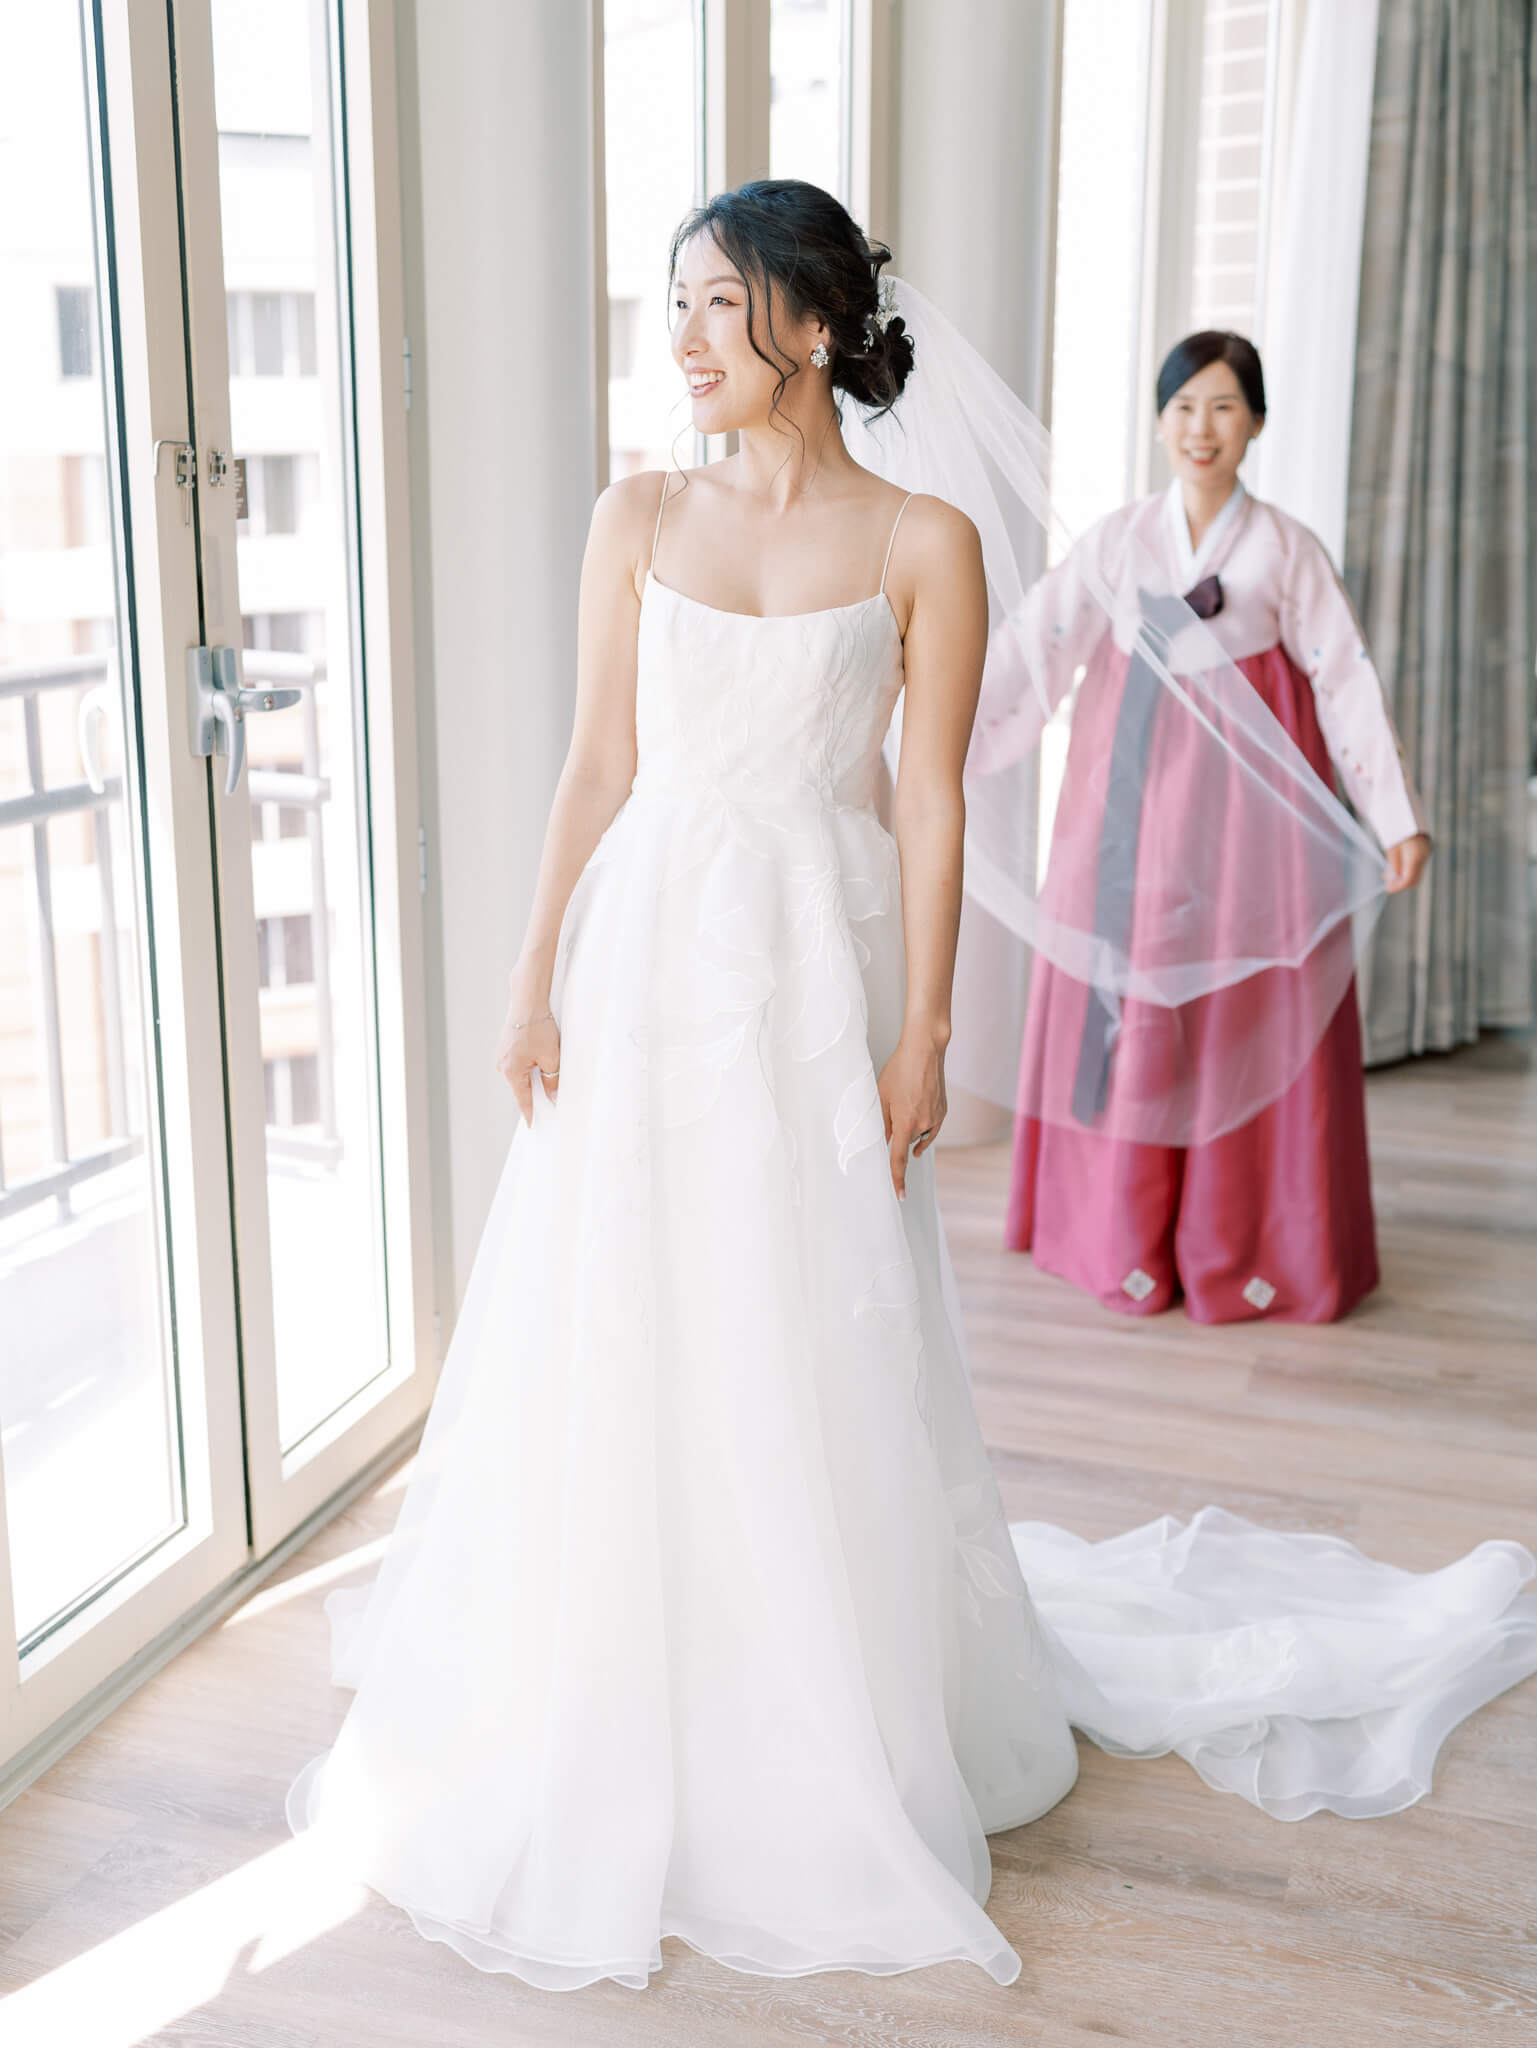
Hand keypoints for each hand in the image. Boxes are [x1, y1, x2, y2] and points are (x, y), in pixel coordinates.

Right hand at [495, 990, 561, 1125]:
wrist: (527, 1001)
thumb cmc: (538, 1027)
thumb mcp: (551, 1058)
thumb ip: (552, 1080)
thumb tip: (552, 1095)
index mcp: (511, 1071)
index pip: (522, 1099)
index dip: (530, 1113)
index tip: (533, 1125)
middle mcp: (502, 1065)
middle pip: (521, 1087)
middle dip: (536, 1091)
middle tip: (551, 1097)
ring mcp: (502, 1056)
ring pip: (521, 1074)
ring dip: (534, 1075)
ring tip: (549, 1069)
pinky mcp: (506, 1047)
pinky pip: (519, 1063)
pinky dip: (530, 1065)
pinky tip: (541, 1058)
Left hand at [878, 1027, 947, 1201]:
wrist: (925, 1050)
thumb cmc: (900, 1070)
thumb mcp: (881, 1096)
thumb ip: (882, 1123)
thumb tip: (884, 1143)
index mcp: (904, 1123)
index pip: (899, 1159)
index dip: (897, 1179)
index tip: (899, 1195)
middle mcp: (923, 1124)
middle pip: (906, 1141)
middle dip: (899, 1131)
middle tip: (894, 1105)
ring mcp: (936, 1118)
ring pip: (918, 1133)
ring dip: (910, 1124)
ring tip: (907, 1097)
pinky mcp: (944, 1112)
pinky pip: (931, 1127)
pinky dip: (923, 1124)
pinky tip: (918, 1108)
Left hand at [1384, 833, 1430, 893]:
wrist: (1407, 812)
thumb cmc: (1396, 828)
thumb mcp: (1391, 848)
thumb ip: (1393, 865)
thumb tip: (1391, 881)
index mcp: (1414, 856)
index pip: (1408, 880)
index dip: (1397, 887)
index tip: (1387, 889)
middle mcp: (1423, 856)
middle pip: (1414, 879)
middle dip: (1400, 884)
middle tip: (1387, 883)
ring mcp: (1426, 853)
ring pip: (1416, 873)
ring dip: (1403, 877)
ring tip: (1389, 874)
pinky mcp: (1425, 851)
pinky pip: (1417, 866)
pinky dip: (1407, 869)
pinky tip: (1397, 866)